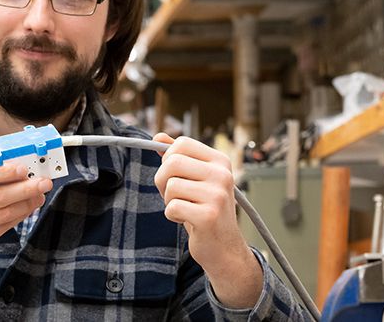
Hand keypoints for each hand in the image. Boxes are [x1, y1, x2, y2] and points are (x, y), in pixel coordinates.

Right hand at [0, 161, 52, 290]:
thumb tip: (6, 164)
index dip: (4, 172)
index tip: (23, 168)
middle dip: (25, 188)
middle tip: (43, 181)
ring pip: (3, 214)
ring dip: (27, 203)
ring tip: (40, 194)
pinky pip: (2, 228)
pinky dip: (18, 216)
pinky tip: (28, 208)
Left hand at [153, 133, 262, 308]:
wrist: (224, 248)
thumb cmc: (205, 210)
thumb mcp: (194, 179)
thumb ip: (177, 157)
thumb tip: (158, 136)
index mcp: (220, 161)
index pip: (181, 144)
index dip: (168, 159)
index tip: (175, 175)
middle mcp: (222, 174)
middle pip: (172, 162)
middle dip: (162, 180)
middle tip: (173, 194)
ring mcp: (217, 195)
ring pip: (170, 185)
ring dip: (168, 200)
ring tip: (184, 208)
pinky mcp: (209, 215)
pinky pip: (172, 206)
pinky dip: (172, 215)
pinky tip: (187, 220)